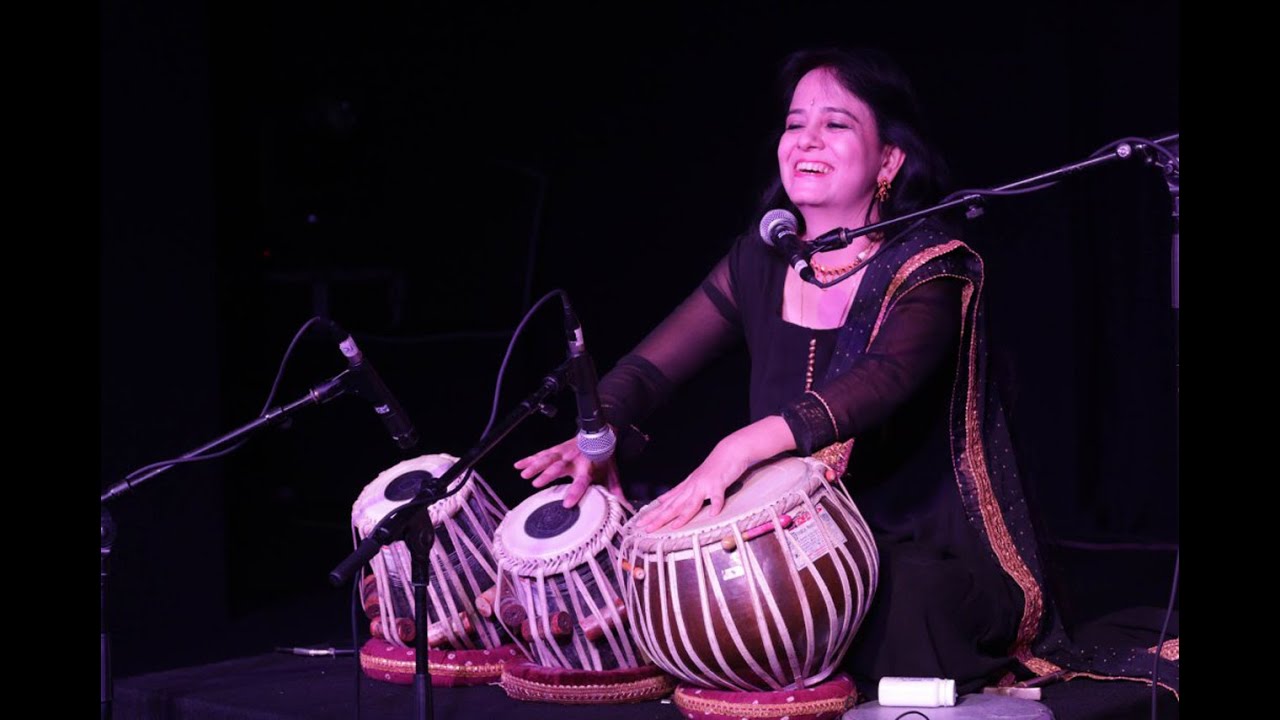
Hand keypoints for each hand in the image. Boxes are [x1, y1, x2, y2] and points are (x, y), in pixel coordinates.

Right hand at [515, 437, 621, 507]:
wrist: (600, 433)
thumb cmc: (603, 456)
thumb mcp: (612, 472)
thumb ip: (614, 489)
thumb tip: (623, 505)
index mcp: (588, 468)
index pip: (582, 482)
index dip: (575, 492)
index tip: (567, 504)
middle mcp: (573, 460)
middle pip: (558, 467)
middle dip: (547, 475)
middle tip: (535, 484)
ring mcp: (563, 453)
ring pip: (547, 459)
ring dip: (535, 466)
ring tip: (524, 475)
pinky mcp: (556, 450)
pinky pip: (541, 454)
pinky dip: (529, 459)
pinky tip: (518, 465)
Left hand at [636, 416, 796, 532]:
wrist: (730, 450)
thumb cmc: (714, 466)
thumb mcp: (694, 479)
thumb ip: (681, 491)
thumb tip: (664, 500)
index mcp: (686, 487)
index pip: (666, 503)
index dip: (653, 513)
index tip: (640, 523)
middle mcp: (692, 487)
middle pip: (673, 506)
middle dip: (658, 518)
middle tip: (644, 527)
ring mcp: (704, 485)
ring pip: (690, 503)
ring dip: (681, 516)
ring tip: (671, 527)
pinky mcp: (719, 484)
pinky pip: (717, 497)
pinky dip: (715, 505)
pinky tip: (713, 514)